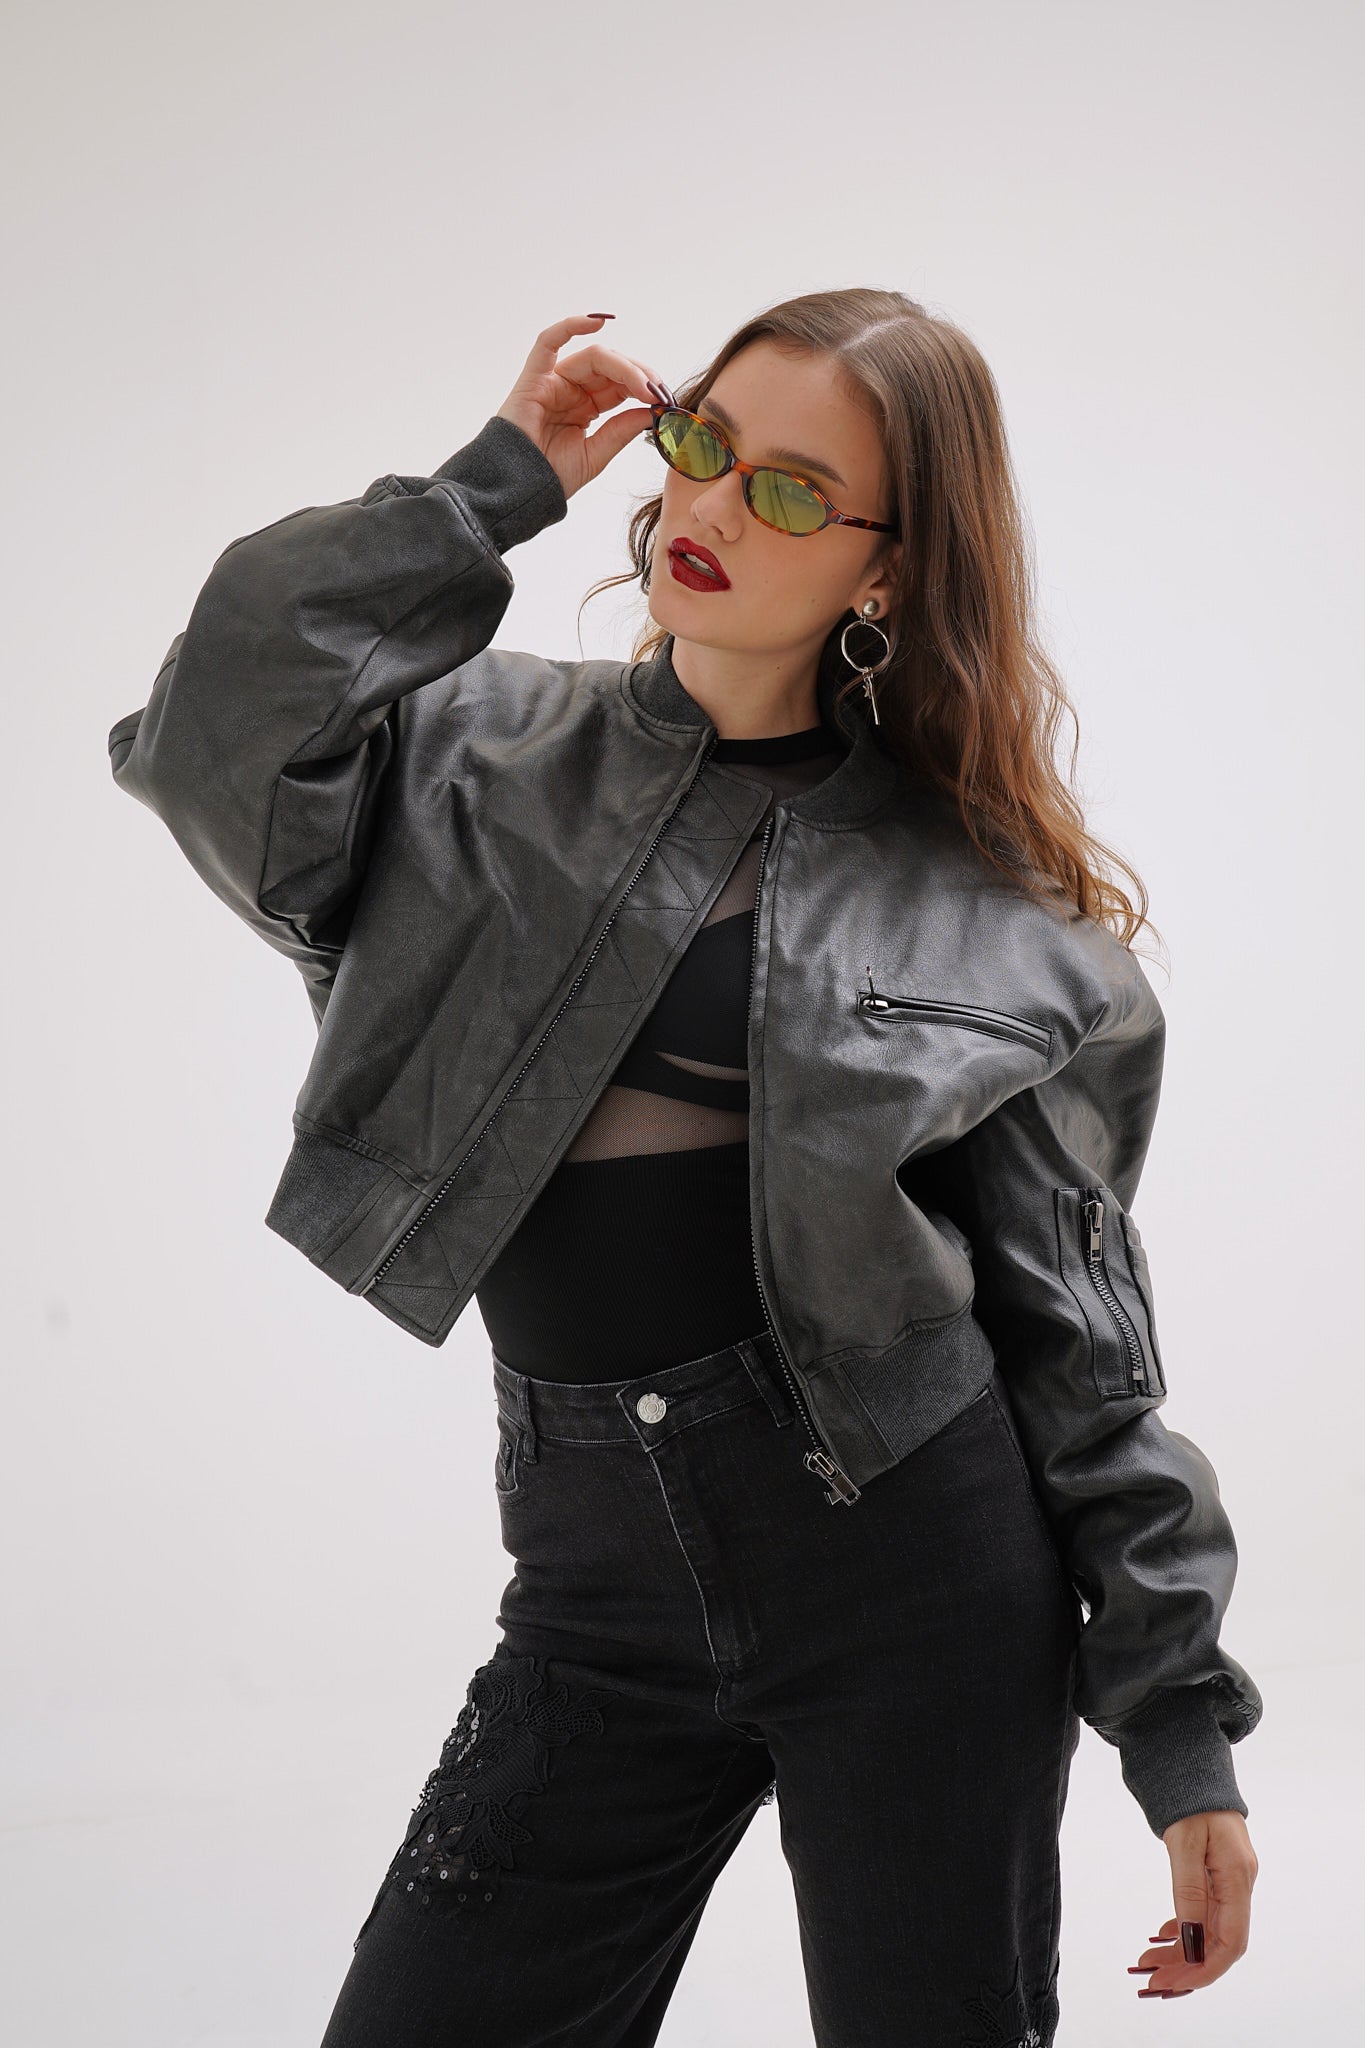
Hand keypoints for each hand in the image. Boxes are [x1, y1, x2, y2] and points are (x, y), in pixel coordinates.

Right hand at [496, 313, 673, 502]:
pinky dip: (570, 325)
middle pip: (611, 367)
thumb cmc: (550, 477)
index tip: (666, 400)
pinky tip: (597, 320)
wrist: (518, 492)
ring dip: (623, 365)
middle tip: (660, 392)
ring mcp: (553, 381)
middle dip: (640, 375)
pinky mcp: (533, 379)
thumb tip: (653, 410)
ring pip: (593, 357)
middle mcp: (572, 390)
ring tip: (644, 384)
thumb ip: (622, 430)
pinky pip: (548, 342)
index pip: (621, 385)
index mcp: (587, 407)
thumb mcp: (597, 454)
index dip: (645, 387)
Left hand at [1129, 1810, 1257, 1998]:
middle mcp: (1239, 1882)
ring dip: (1183, 1950)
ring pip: (1210, 1929)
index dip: (1206, 1968)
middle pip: (1220, 1940)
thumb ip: (1189, 1889)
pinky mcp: (1217, 1873)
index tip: (1174, 1983)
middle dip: (1189, 1966)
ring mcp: (1230, 1878)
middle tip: (1153, 1981)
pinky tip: (1164, 1937)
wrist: (1192, 1764)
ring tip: (1150, 1964)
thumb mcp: (1183, 1841)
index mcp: (1237, 1876)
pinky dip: (1185, 1928)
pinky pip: (1205, 1911)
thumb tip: (1190, 1939)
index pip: (1232, 1940)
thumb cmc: (1189, 1796)